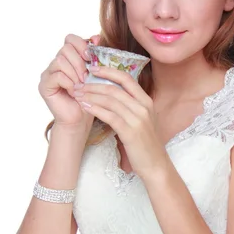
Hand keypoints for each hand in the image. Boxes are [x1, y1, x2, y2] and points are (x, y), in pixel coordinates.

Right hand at [38, 33, 100, 130]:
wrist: (80, 120)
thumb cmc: (90, 97)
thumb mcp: (96, 74)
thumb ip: (95, 56)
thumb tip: (97, 37)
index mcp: (68, 58)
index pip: (70, 39)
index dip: (81, 44)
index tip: (91, 57)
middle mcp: (56, 63)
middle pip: (65, 48)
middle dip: (80, 61)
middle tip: (87, 76)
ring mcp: (48, 73)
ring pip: (60, 60)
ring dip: (75, 73)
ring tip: (82, 85)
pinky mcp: (44, 85)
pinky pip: (57, 75)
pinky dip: (69, 83)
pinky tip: (75, 92)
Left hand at [73, 64, 170, 180]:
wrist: (156, 164)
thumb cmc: (146, 143)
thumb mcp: (142, 120)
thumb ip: (131, 106)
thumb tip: (111, 94)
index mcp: (147, 101)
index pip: (126, 78)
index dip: (108, 71)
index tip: (93, 68)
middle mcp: (144, 107)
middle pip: (115, 88)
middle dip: (94, 84)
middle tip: (79, 84)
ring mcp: (138, 119)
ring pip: (110, 100)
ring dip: (91, 96)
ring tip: (78, 94)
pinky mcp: (130, 132)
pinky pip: (110, 116)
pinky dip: (95, 109)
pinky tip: (85, 107)